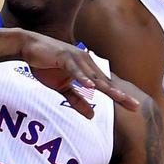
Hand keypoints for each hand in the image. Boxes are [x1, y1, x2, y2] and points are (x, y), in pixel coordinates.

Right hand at [22, 33, 139, 118]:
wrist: (28, 47)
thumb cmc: (45, 65)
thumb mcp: (62, 87)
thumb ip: (77, 100)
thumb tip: (92, 116)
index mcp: (87, 70)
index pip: (106, 86)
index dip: (120, 97)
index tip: (134, 108)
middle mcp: (86, 63)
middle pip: (105, 82)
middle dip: (120, 95)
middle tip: (135, 106)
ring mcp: (76, 58)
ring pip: (93, 77)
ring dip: (106, 88)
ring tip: (118, 98)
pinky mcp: (63, 56)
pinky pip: (74, 69)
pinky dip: (82, 77)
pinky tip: (90, 86)